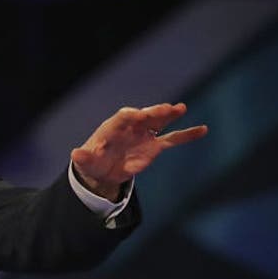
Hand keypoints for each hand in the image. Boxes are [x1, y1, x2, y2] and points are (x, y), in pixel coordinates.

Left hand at [71, 103, 207, 199]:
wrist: (102, 170)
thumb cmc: (92, 161)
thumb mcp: (85, 161)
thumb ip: (83, 156)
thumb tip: (75, 154)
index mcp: (113, 127)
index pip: (123, 117)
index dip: (131, 115)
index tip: (139, 115)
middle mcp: (131, 127)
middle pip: (144, 116)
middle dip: (153, 112)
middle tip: (166, 108)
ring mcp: (144, 135)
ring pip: (159, 122)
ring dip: (169, 115)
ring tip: (181, 108)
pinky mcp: (154, 146)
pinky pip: (172, 139)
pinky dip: (186, 134)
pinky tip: (202, 129)